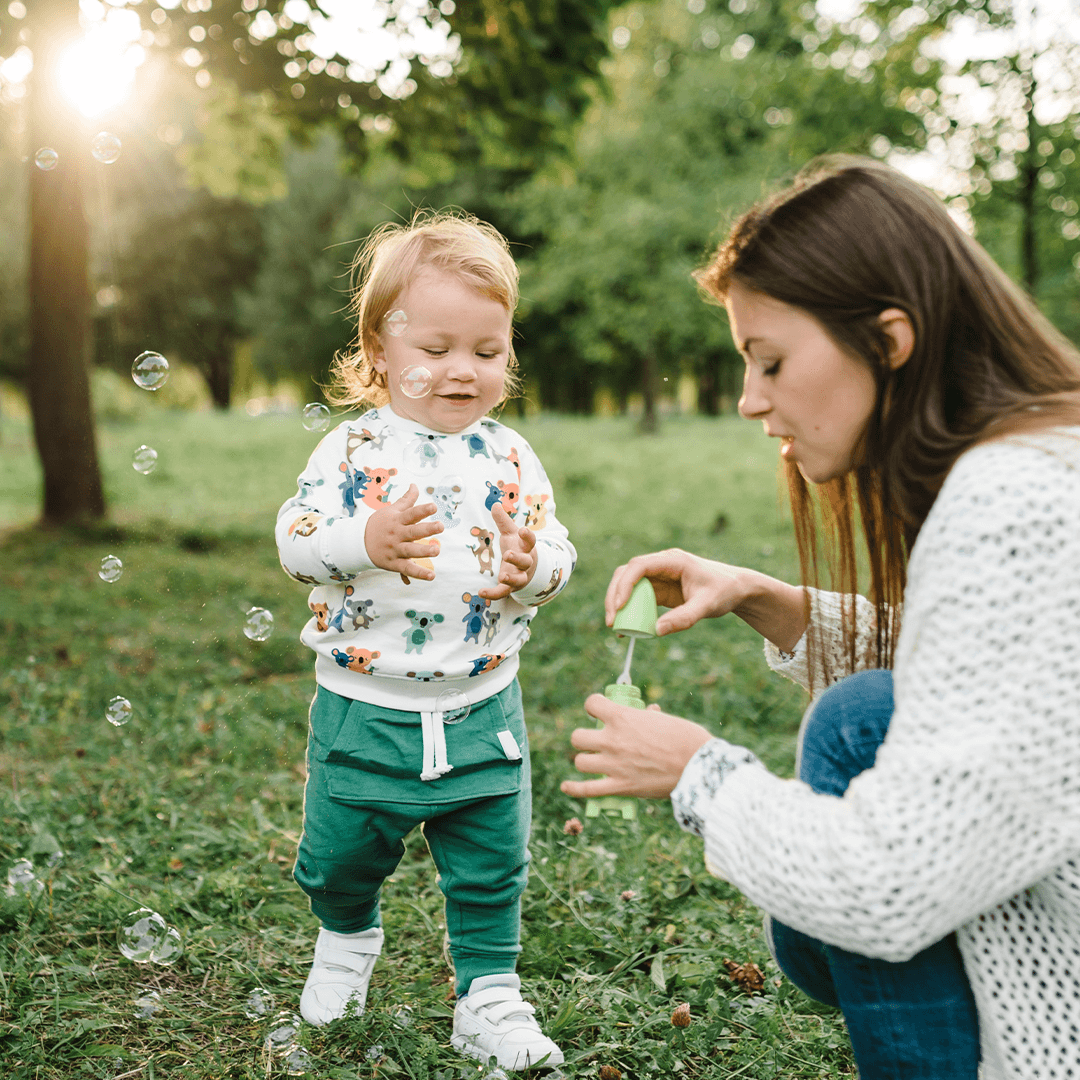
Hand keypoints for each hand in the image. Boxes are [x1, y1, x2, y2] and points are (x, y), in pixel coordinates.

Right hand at [364, 484, 442, 580]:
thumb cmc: (379, 524)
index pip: (411, 514)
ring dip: (423, 551)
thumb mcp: (391, 510)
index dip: (422, 510)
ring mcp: (395, 550)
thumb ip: (406, 500)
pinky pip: (407, 569)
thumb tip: (415, 485)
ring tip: (436, 550)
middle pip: (413, 532)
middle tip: (440, 526)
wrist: (358, 542)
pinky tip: (431, 576)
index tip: (434, 507)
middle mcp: (397, 534)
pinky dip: (418, 573)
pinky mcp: (393, 563)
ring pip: (410, 551)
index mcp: (397, 520)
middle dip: (427, 529)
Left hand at [478, 504, 536, 599]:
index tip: (522, 530)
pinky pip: (503, 592)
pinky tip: (481, 592)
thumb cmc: (517, 547)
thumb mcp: (510, 533)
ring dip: (511, 579)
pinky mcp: (510, 587)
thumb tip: (495, 504)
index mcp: (526, 548)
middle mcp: (525, 563)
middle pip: (525, 561)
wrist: (527, 570)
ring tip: (502, 576)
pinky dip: (493, 594)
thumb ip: (503, 521)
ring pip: (518, 580)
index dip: (527, 536)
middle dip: (518, 558)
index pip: (530, 541)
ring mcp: (519, 576)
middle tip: (508, 554)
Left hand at [560, 694, 713, 799]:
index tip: (598, 711)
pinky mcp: (619, 786)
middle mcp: (612, 739)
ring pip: (580, 762)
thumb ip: (649, 717)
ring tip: (593, 763)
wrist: (697, 765)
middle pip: (578, 737)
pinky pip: (587, 790)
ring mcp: (613, 764)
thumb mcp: (665, 720)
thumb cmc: (686, 738)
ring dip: (586, 762)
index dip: (593, 706)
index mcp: (622, 716)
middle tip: (596, 742)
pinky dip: (574, 789)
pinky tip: (566, 787)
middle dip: (584, 739)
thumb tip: (649, 711)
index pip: (591, 704)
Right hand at [606, 549, 748, 635]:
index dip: (625, 584)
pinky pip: (637, 597)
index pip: (639, 566)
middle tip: (611, 621)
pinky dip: (629, 611)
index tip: (619, 606)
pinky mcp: (659, 589)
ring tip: (616, 627)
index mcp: (672, 561)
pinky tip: (627, 629)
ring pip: (628, 585)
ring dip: (618, 603)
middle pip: (626, 574)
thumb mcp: (707, 606)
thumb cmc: (724, 591)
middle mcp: (661, 565)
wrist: (736, 589)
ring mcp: (658, 576)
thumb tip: (657, 631)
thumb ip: (684, 618)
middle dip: (615, 596)